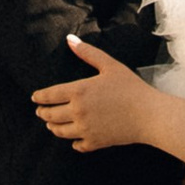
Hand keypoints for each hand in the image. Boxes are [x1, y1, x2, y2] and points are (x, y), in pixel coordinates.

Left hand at [30, 38, 156, 153]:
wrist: (149, 115)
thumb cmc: (131, 88)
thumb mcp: (110, 65)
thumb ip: (88, 53)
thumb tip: (69, 40)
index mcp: (78, 91)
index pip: (49, 95)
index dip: (39, 97)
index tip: (35, 97)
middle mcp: (77, 112)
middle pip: (50, 115)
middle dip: (42, 112)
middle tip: (40, 111)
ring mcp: (85, 130)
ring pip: (59, 131)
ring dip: (53, 127)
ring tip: (51, 124)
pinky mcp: (95, 143)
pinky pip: (77, 145)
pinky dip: (73, 142)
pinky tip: (74, 139)